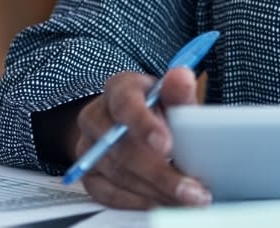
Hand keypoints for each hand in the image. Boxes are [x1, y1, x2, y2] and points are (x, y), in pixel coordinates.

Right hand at [73, 67, 210, 209]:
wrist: (137, 125)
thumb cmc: (159, 109)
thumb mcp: (173, 98)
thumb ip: (179, 92)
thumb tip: (181, 76)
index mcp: (118, 89)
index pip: (126, 105)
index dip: (145, 125)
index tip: (167, 145)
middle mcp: (96, 117)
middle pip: (122, 148)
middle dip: (159, 172)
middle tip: (191, 189)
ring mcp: (89, 148)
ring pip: (118, 173)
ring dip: (155, 190)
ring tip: (186, 198)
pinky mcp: (88, 174)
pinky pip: (108, 193)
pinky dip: (138, 201)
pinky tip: (162, 202)